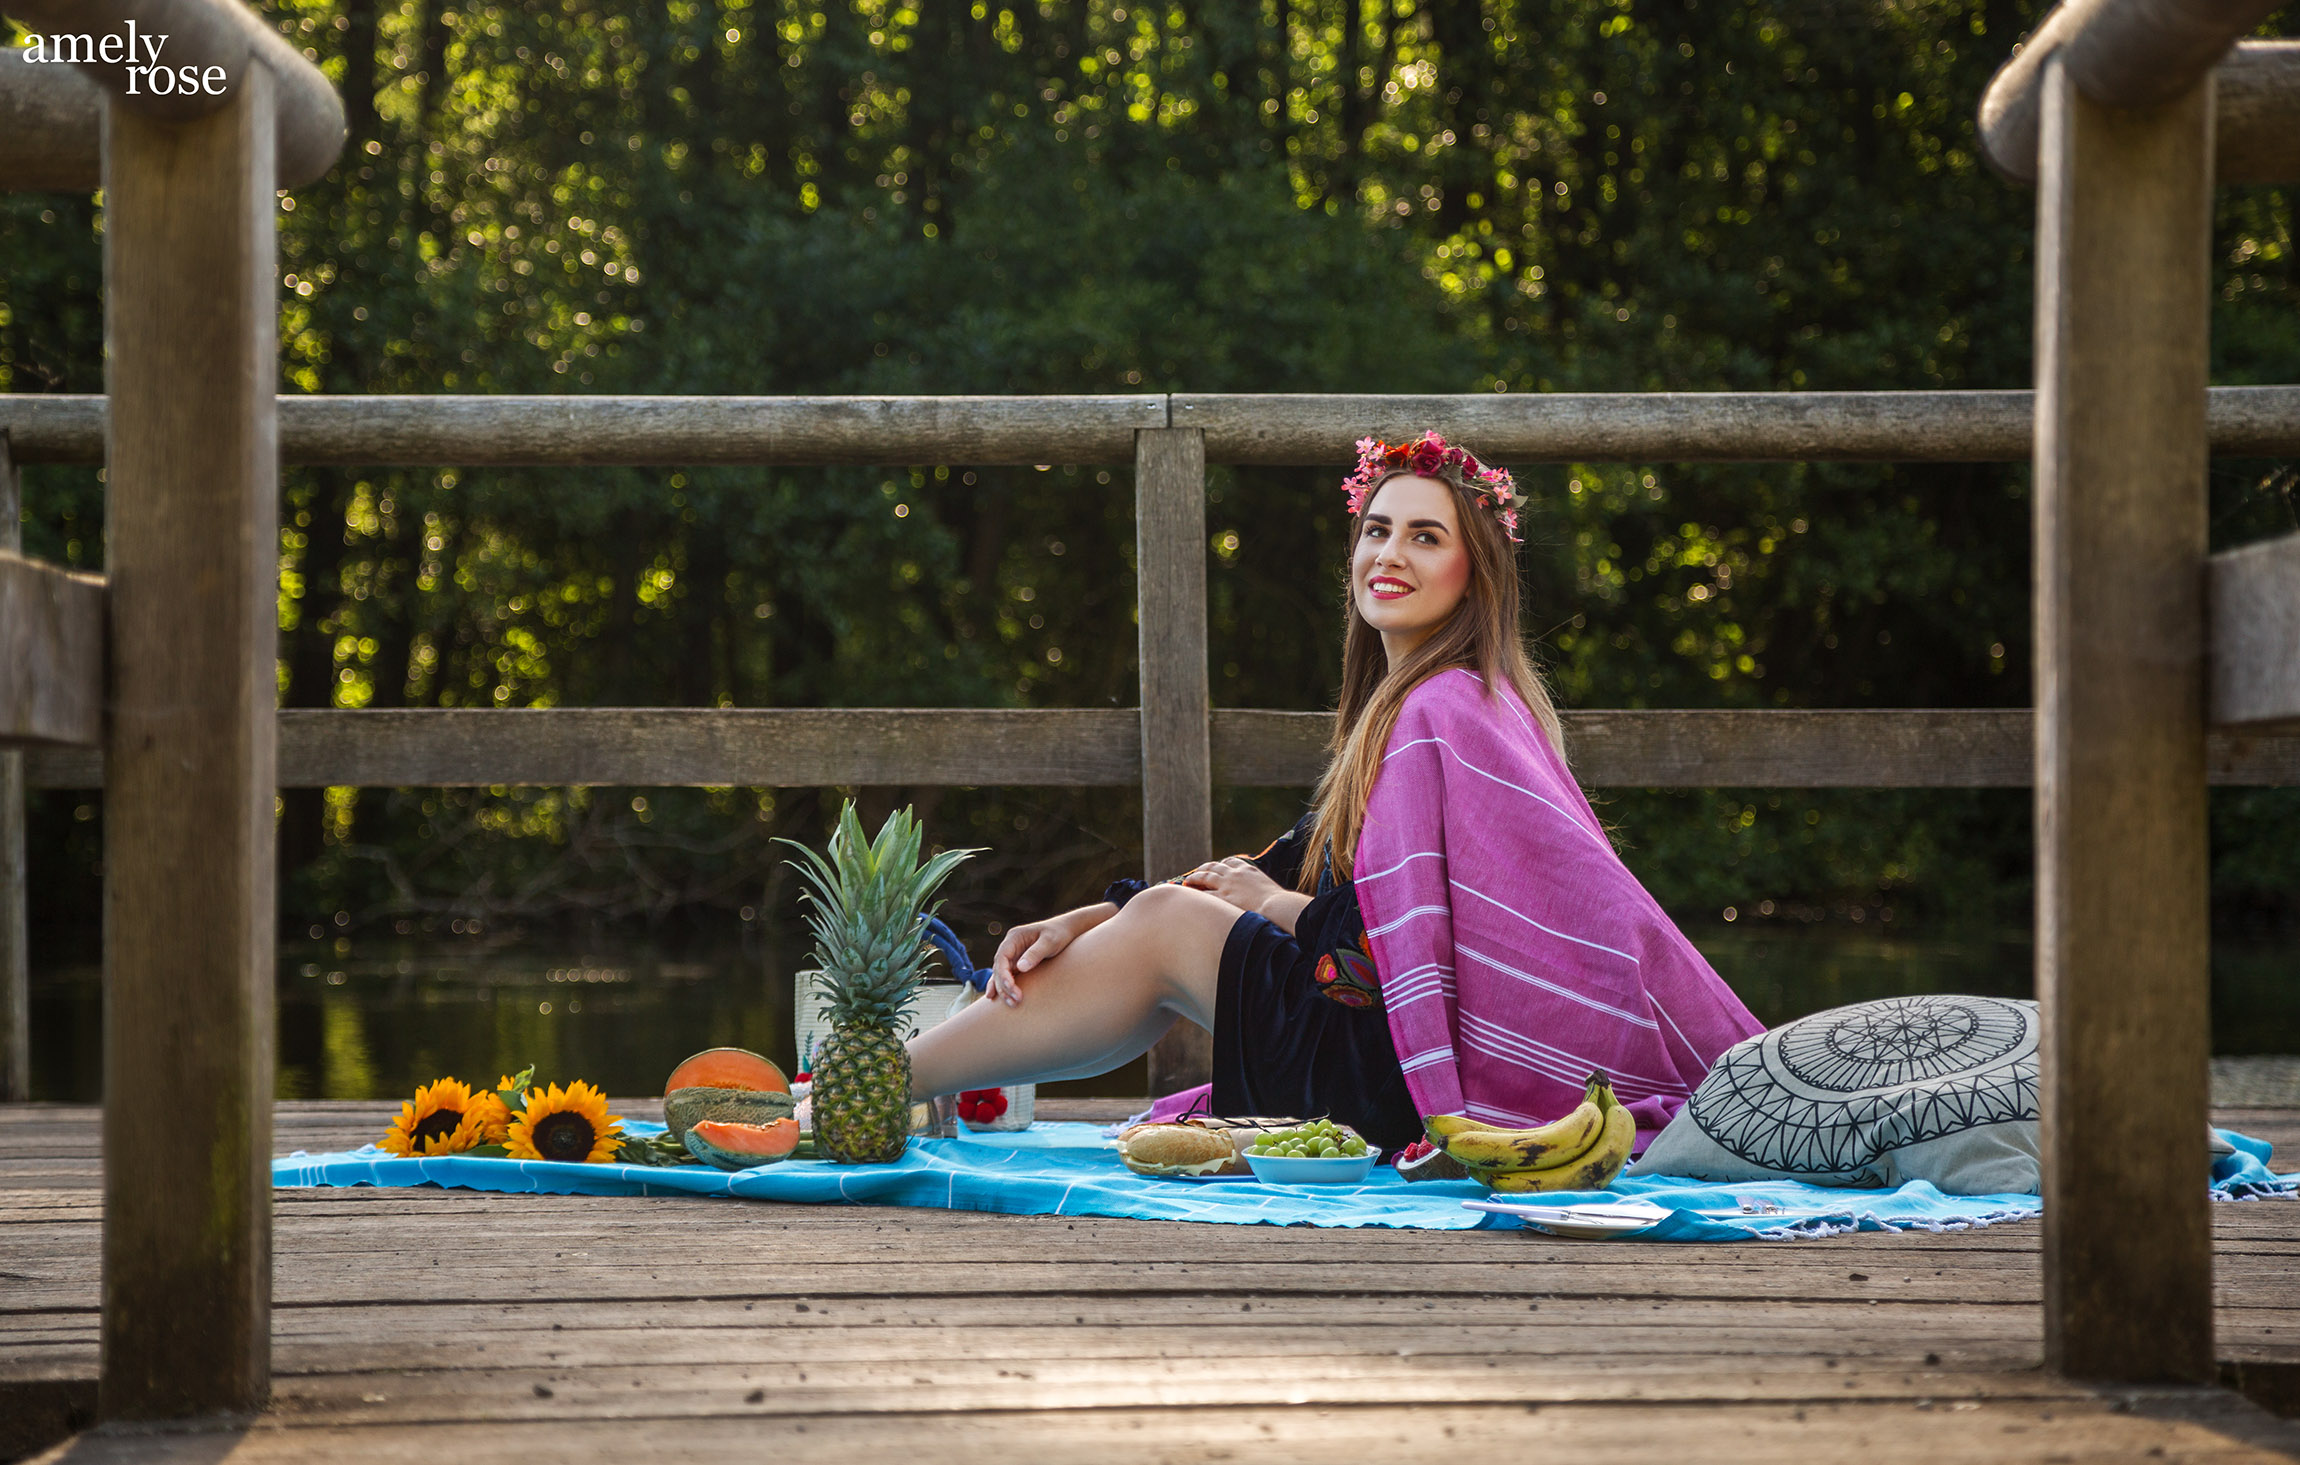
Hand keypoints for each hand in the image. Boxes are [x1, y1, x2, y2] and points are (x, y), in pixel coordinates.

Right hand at [986, 906, 1107, 1006]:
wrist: (1067, 931)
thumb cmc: (1059, 934)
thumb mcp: (1050, 941)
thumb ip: (1036, 953)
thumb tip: (1020, 968)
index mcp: (1014, 938)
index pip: (1001, 958)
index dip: (1002, 974)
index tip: (1011, 987)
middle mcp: (1010, 947)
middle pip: (999, 969)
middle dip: (1004, 986)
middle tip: (1016, 1000)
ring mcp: (1013, 956)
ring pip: (1001, 975)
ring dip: (1003, 990)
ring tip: (1012, 1004)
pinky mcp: (1017, 964)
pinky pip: (1006, 976)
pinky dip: (1002, 987)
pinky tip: (996, 999)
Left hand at [1179, 855, 1285, 914]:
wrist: (1277, 905)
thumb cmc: (1278, 902)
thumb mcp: (1269, 889)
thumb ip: (1261, 889)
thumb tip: (1265, 898)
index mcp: (1248, 869)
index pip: (1231, 862)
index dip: (1221, 865)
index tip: (1216, 868)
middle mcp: (1235, 874)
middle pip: (1214, 866)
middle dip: (1203, 869)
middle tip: (1197, 873)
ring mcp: (1227, 884)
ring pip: (1205, 876)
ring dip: (1194, 878)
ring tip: (1188, 882)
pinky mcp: (1223, 897)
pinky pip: (1204, 893)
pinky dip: (1195, 893)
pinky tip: (1189, 896)